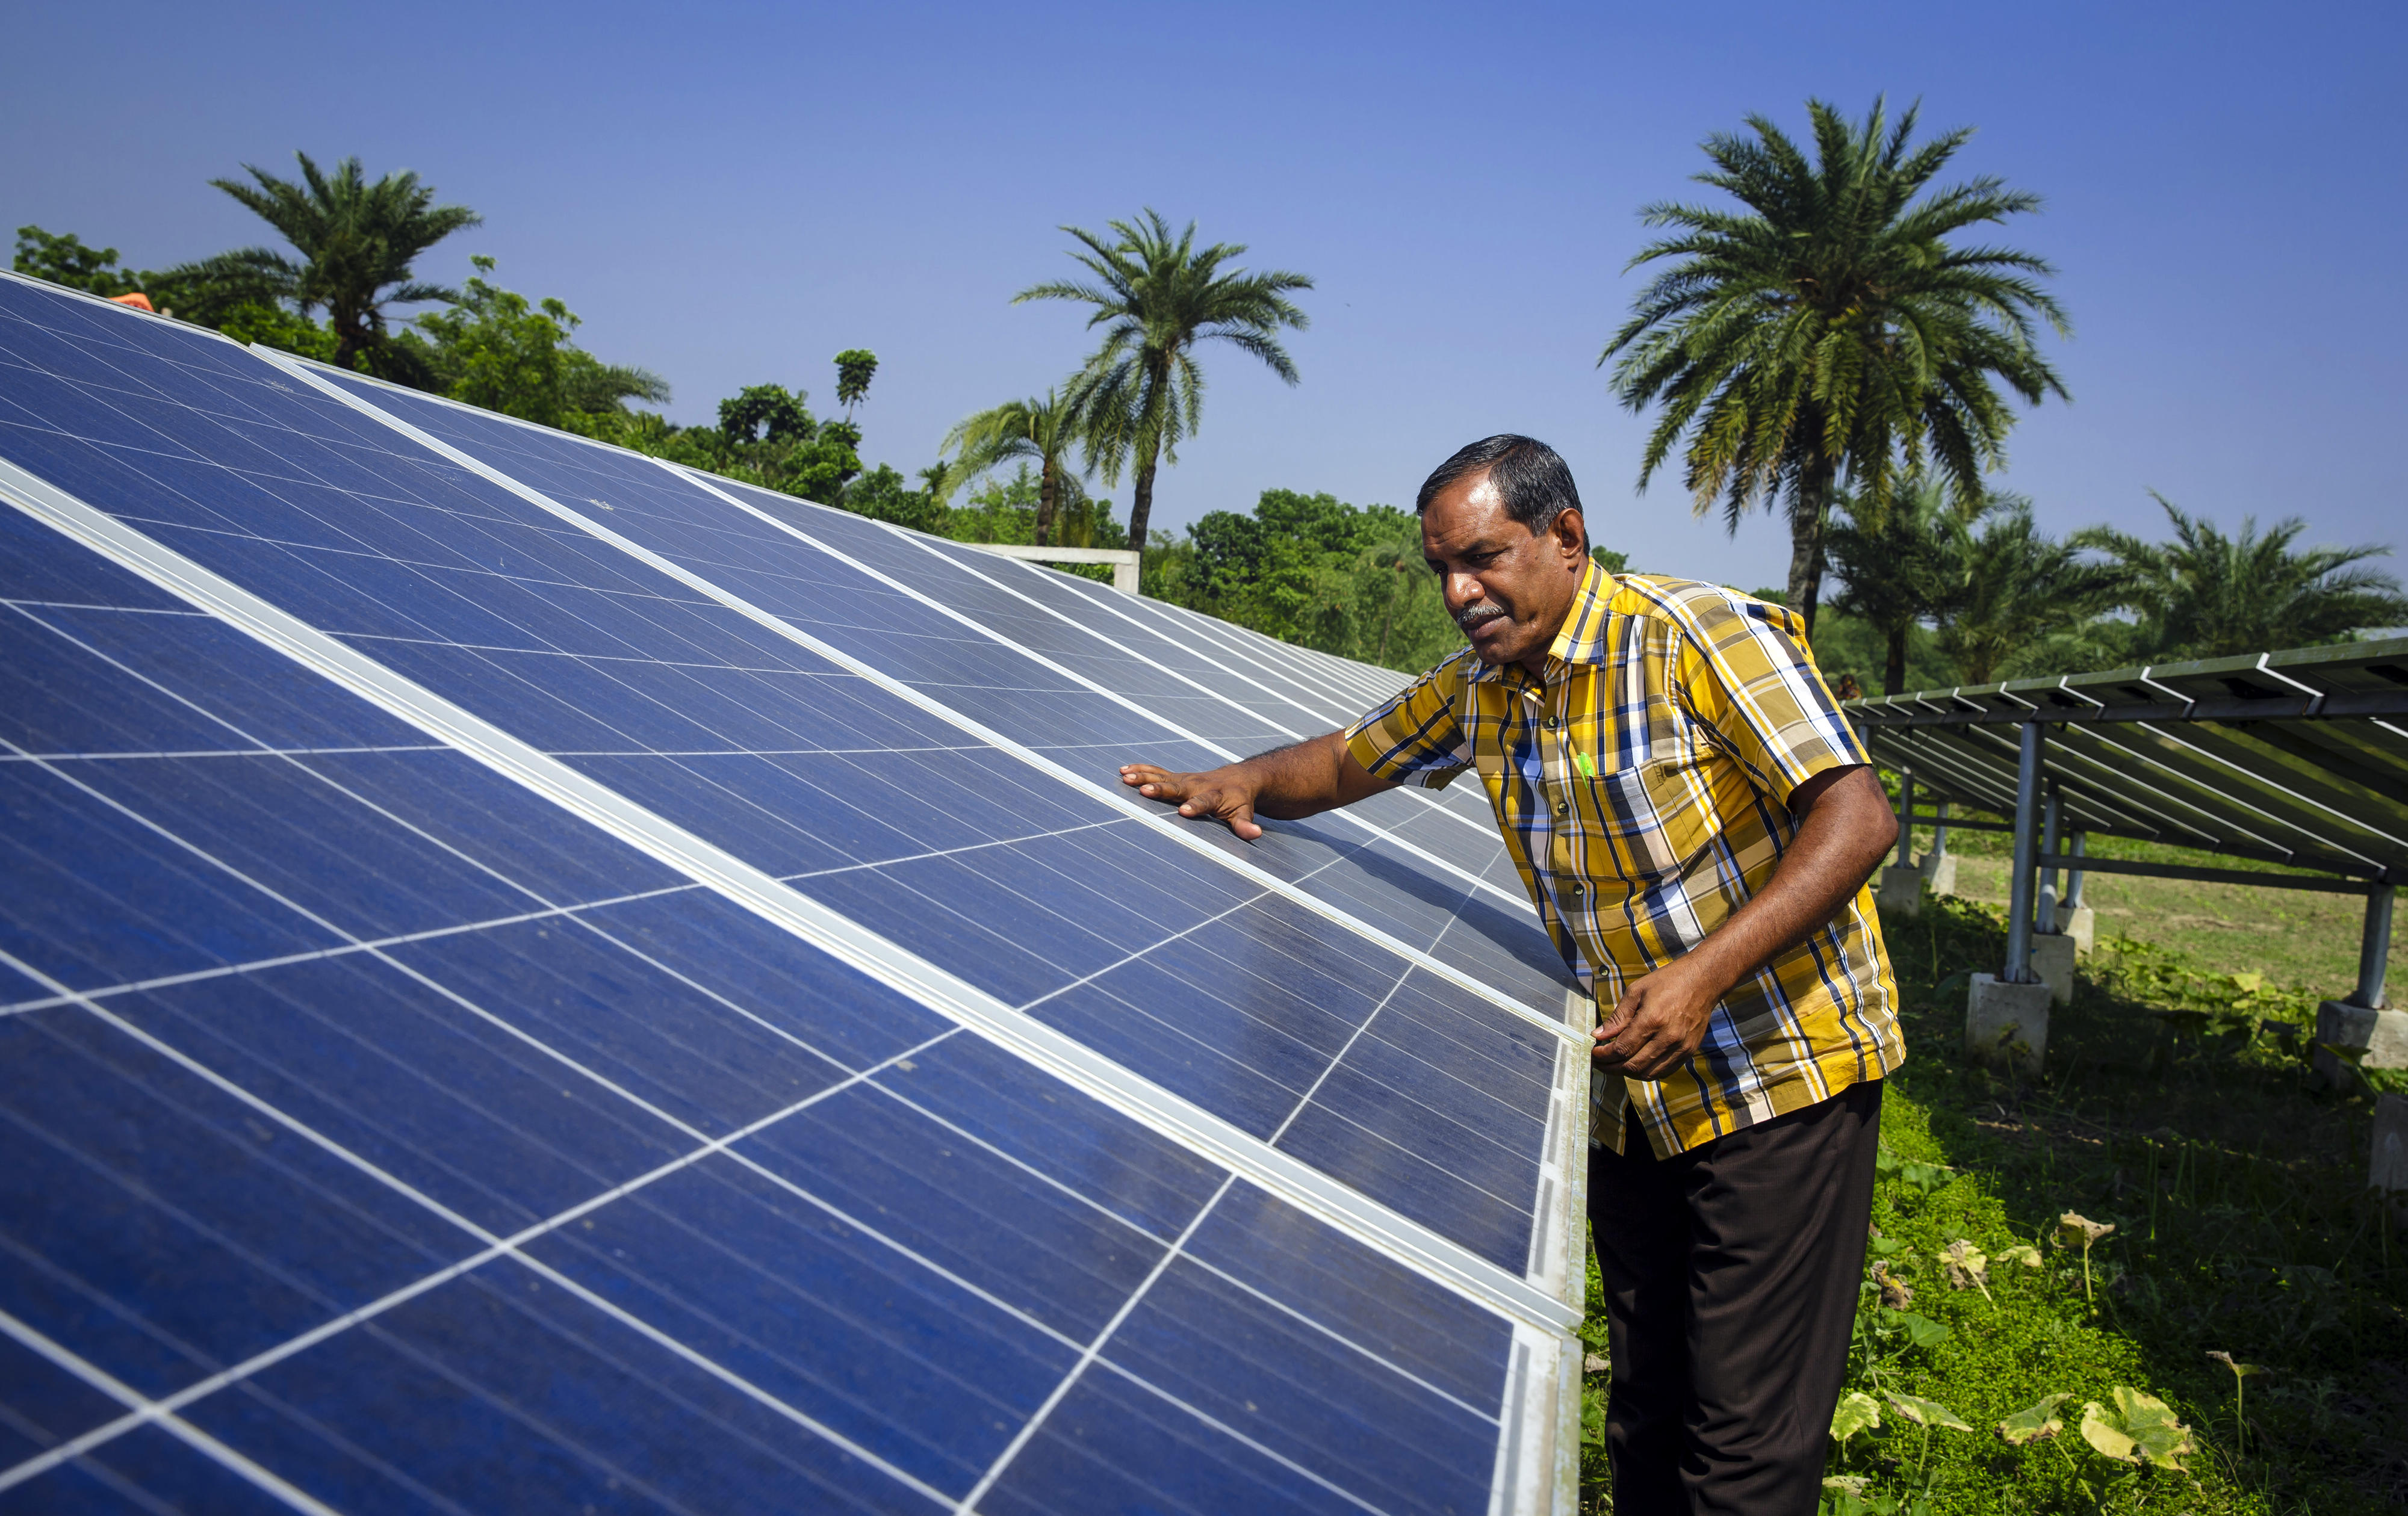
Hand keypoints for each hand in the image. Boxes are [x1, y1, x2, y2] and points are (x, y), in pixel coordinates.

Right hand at [1119, 762, 1266, 839]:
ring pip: (1163, 776)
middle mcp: (1197, 785)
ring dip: (1144, 776)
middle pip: (1178, 786)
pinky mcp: (1176, 777)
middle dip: (1161, 789)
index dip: (1195, 806)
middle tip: (1145, 791)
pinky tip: (1124, 770)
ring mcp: (1185, 779)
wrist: (1240, 778)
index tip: (1184, 811)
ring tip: (1125, 777)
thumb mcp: (1245, 813)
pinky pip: (1157, 771)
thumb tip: (1254, 834)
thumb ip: (1245, 824)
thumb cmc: (1240, 800)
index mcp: (1215, 796)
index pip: (1204, 802)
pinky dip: (1141, 770)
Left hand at [1591, 958, 1723, 1079]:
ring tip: (1616, 1064)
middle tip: (1600, 1062)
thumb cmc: (1668, 981)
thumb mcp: (1637, 991)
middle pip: (1633, 1066)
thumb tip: (1599, 1035)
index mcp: (1652, 1020)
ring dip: (1628, 1073)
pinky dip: (1647, 1072)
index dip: (1604, 1055)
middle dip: (1611, 1067)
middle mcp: (1668, 1038)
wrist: (1704, 980)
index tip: (1594, 1052)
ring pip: (1648, 1073)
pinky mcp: (1689, 1052)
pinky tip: (1636, 1063)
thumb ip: (1618, 1016)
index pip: (1622, 1049)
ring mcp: (1681, 1047)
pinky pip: (1664, 1072)